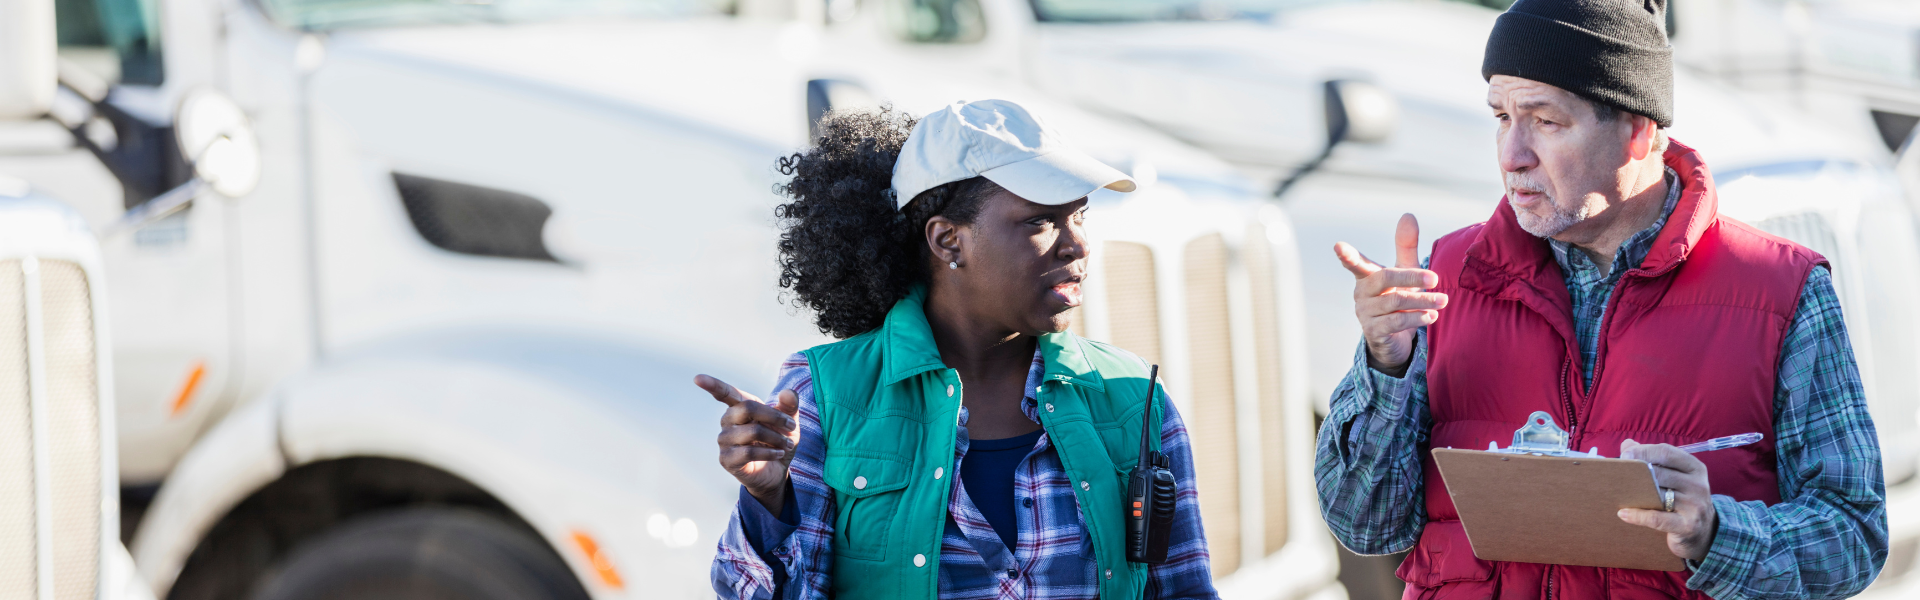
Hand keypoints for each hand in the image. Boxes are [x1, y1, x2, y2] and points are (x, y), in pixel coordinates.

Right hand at [697, 374, 799, 514]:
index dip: (712, 385)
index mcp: (739, 406)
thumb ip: (789, 405)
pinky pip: (749, 451)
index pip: (724, 393)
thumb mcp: (789, 422)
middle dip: (774, 417)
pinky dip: (768, 452)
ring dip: (776, 438)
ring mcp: (724, 440)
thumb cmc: (778, 441)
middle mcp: (727, 421)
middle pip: (747, 408)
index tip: (697, 378)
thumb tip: (788, 392)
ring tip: (786, 445)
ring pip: (752, 431)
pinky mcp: (726, 459)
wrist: (776, 472)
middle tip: (792, 427)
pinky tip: (778, 454)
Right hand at [1333, 213, 1446, 372]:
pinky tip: (1431, 316)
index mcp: (1367, 276)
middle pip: (1385, 279)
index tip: (1338, 246)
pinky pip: (1396, 322)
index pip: (1355, 263)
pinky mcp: (1374, 332)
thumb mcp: (1403, 270)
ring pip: (1395, 303)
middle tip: (1435, 278)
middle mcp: (1362, 293)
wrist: (1392, 339)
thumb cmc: (1397, 297)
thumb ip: (1405, 245)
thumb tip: (1407, 214)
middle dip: (1411, 278)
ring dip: (1422, 301)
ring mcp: (1366, 313)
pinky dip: (1416, 318)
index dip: (1347, 255)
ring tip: (1443, 300)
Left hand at [1617, 440, 1717, 561]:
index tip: (1625, 455)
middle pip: (1659, 473)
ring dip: (1633, 494)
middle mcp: (1697, 484)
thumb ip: (1652, 459)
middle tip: (1616, 476)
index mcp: (1694, 467)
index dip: (1643, 451)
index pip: (1666, 452)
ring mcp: (1695, 505)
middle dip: (1635, 473)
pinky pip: (1657, 518)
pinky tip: (1623, 513)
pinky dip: (1637, 515)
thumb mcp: (1674, 476)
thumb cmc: (1682, 499)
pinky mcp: (1688, 525)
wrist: (1705, 532)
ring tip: (1617, 492)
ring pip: (1657, 495)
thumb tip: (1627, 444)